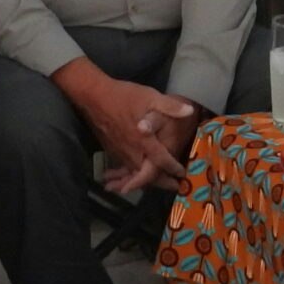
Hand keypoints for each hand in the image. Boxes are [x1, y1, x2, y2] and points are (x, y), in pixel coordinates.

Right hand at [54, 59, 195, 193]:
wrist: (93, 97)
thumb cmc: (124, 96)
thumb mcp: (150, 97)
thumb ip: (170, 106)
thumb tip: (190, 111)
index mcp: (144, 140)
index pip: (161, 160)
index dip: (173, 168)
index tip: (182, 174)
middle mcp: (132, 151)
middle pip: (148, 174)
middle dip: (162, 182)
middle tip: (174, 187)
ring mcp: (120, 152)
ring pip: (135, 173)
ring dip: (148, 181)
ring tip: (160, 185)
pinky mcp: (112, 150)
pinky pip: (125, 168)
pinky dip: (132, 175)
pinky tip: (137, 176)